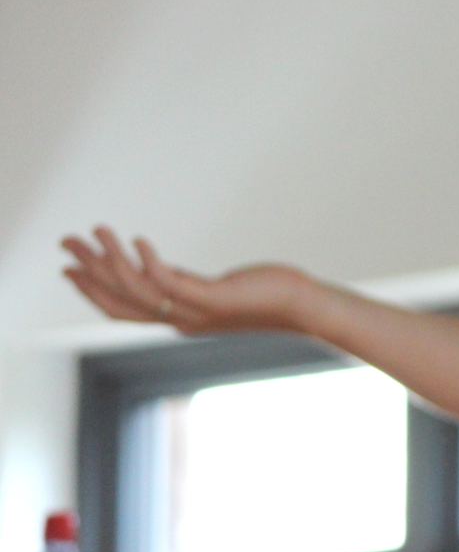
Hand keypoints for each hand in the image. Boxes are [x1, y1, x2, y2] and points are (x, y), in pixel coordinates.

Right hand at [61, 226, 314, 334]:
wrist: (301, 306)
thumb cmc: (263, 294)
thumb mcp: (213, 291)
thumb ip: (186, 286)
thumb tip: (167, 276)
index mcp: (177, 317)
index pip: (122, 308)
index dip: (92, 289)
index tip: (68, 267)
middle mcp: (181, 319)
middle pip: (121, 298)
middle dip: (89, 271)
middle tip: (65, 243)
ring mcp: (196, 312)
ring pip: (139, 290)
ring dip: (112, 260)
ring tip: (96, 232)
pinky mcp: (215, 300)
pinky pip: (173, 284)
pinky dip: (150, 263)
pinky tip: (138, 240)